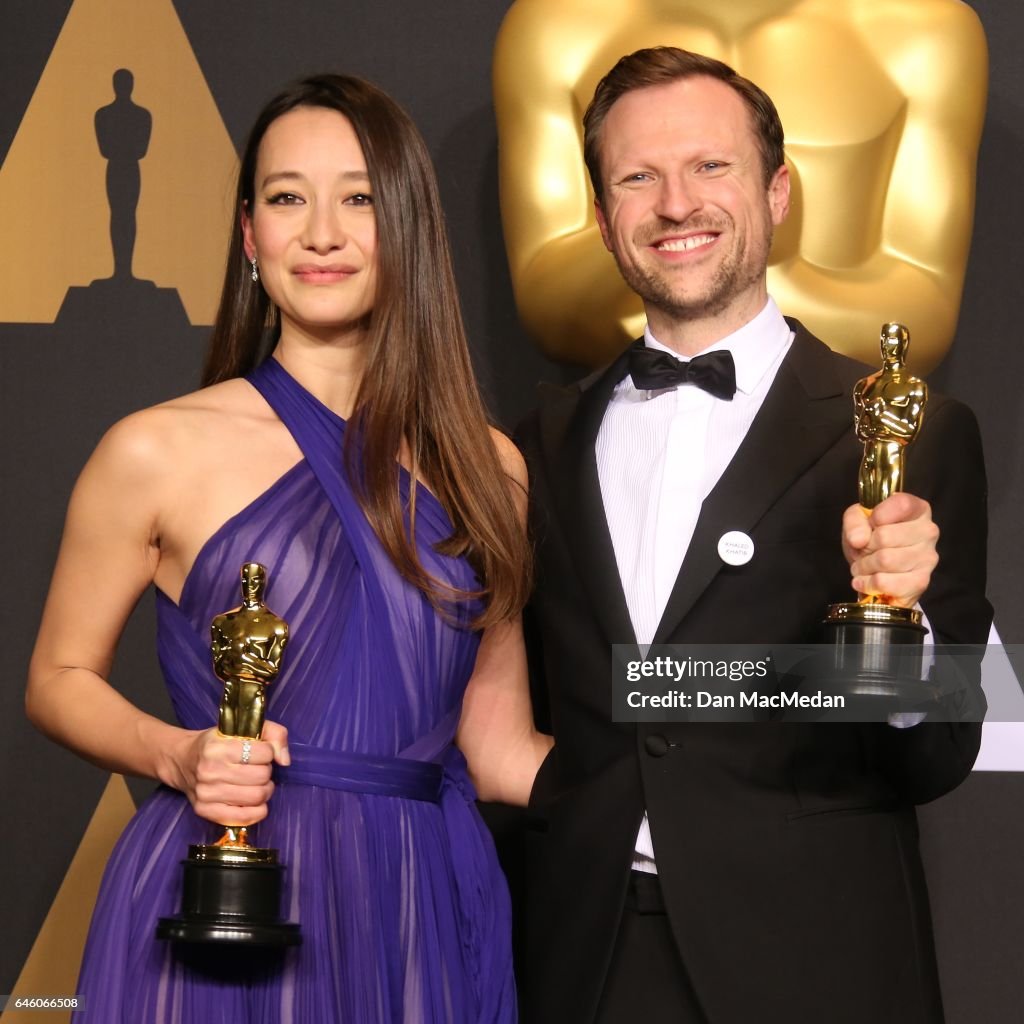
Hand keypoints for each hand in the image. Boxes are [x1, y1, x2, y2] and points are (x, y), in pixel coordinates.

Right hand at [171, 720, 289, 825]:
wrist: (182, 760)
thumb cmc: (217, 743)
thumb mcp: (243, 728)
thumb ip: (273, 734)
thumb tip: (284, 760)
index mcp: (217, 747)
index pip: (263, 753)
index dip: (268, 752)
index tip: (260, 753)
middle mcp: (209, 771)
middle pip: (261, 776)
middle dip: (266, 772)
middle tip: (258, 769)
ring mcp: (206, 793)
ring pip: (256, 797)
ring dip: (264, 791)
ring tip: (257, 785)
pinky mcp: (205, 811)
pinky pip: (244, 818)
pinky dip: (257, 811)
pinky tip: (255, 803)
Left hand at [842, 493, 938, 607]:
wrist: (874, 569)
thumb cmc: (869, 537)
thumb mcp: (857, 519)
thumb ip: (854, 521)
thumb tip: (858, 539)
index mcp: (918, 510)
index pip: (901, 505)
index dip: (877, 516)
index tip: (871, 523)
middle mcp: (929, 531)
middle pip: (885, 536)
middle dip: (865, 546)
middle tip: (863, 550)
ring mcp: (928, 558)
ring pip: (884, 561)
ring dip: (864, 566)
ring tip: (863, 565)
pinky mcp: (921, 582)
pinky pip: (885, 583)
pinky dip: (868, 583)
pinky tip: (866, 580)